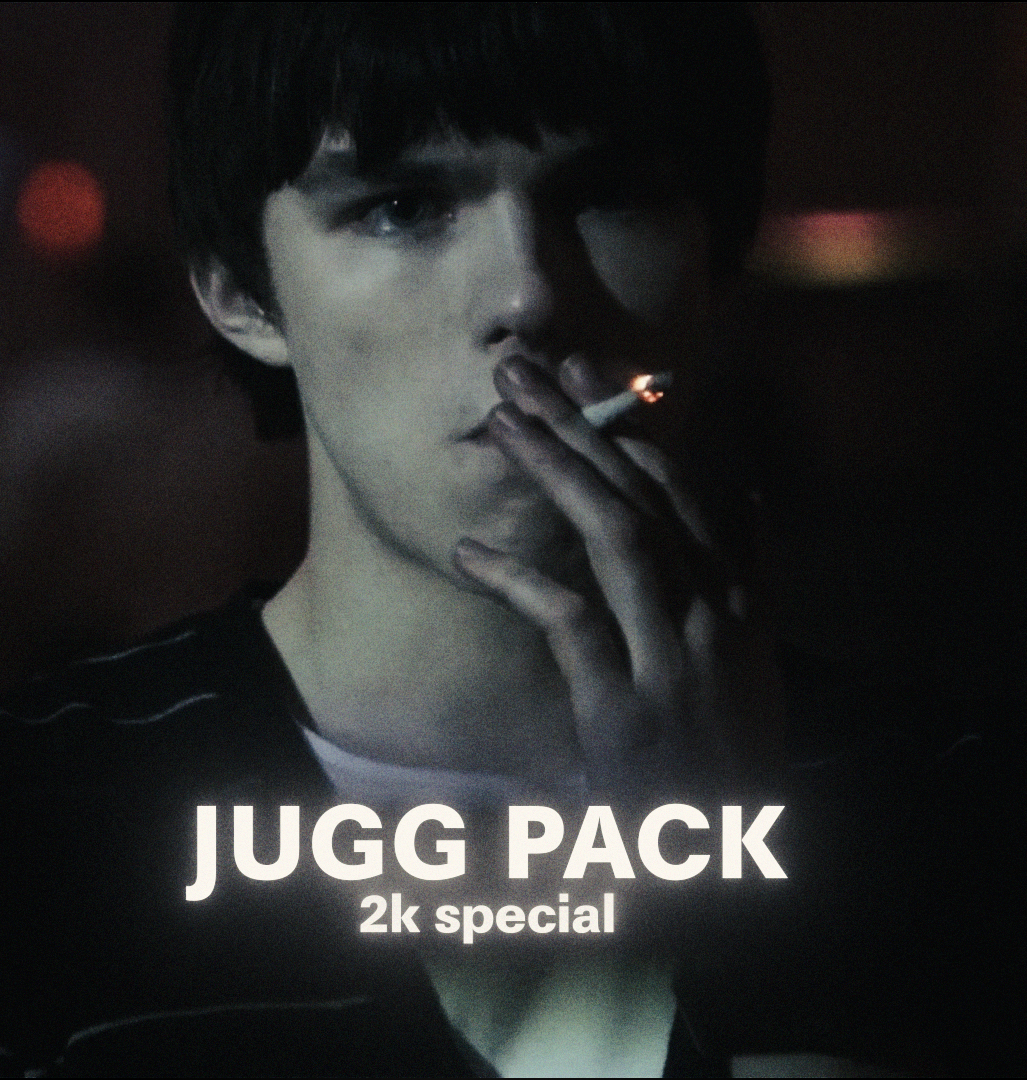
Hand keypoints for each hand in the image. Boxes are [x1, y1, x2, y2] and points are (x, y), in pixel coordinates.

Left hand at [454, 354, 781, 798]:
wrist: (726, 852)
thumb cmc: (724, 750)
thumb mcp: (750, 656)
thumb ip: (745, 572)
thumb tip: (740, 492)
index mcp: (741, 599)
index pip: (686, 488)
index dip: (631, 425)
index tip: (585, 371)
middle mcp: (716, 615)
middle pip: (646, 494)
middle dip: (582, 421)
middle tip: (523, 364)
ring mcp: (675, 659)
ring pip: (619, 538)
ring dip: (559, 471)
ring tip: (502, 421)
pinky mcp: (626, 709)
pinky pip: (571, 622)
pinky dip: (519, 581)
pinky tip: (468, 552)